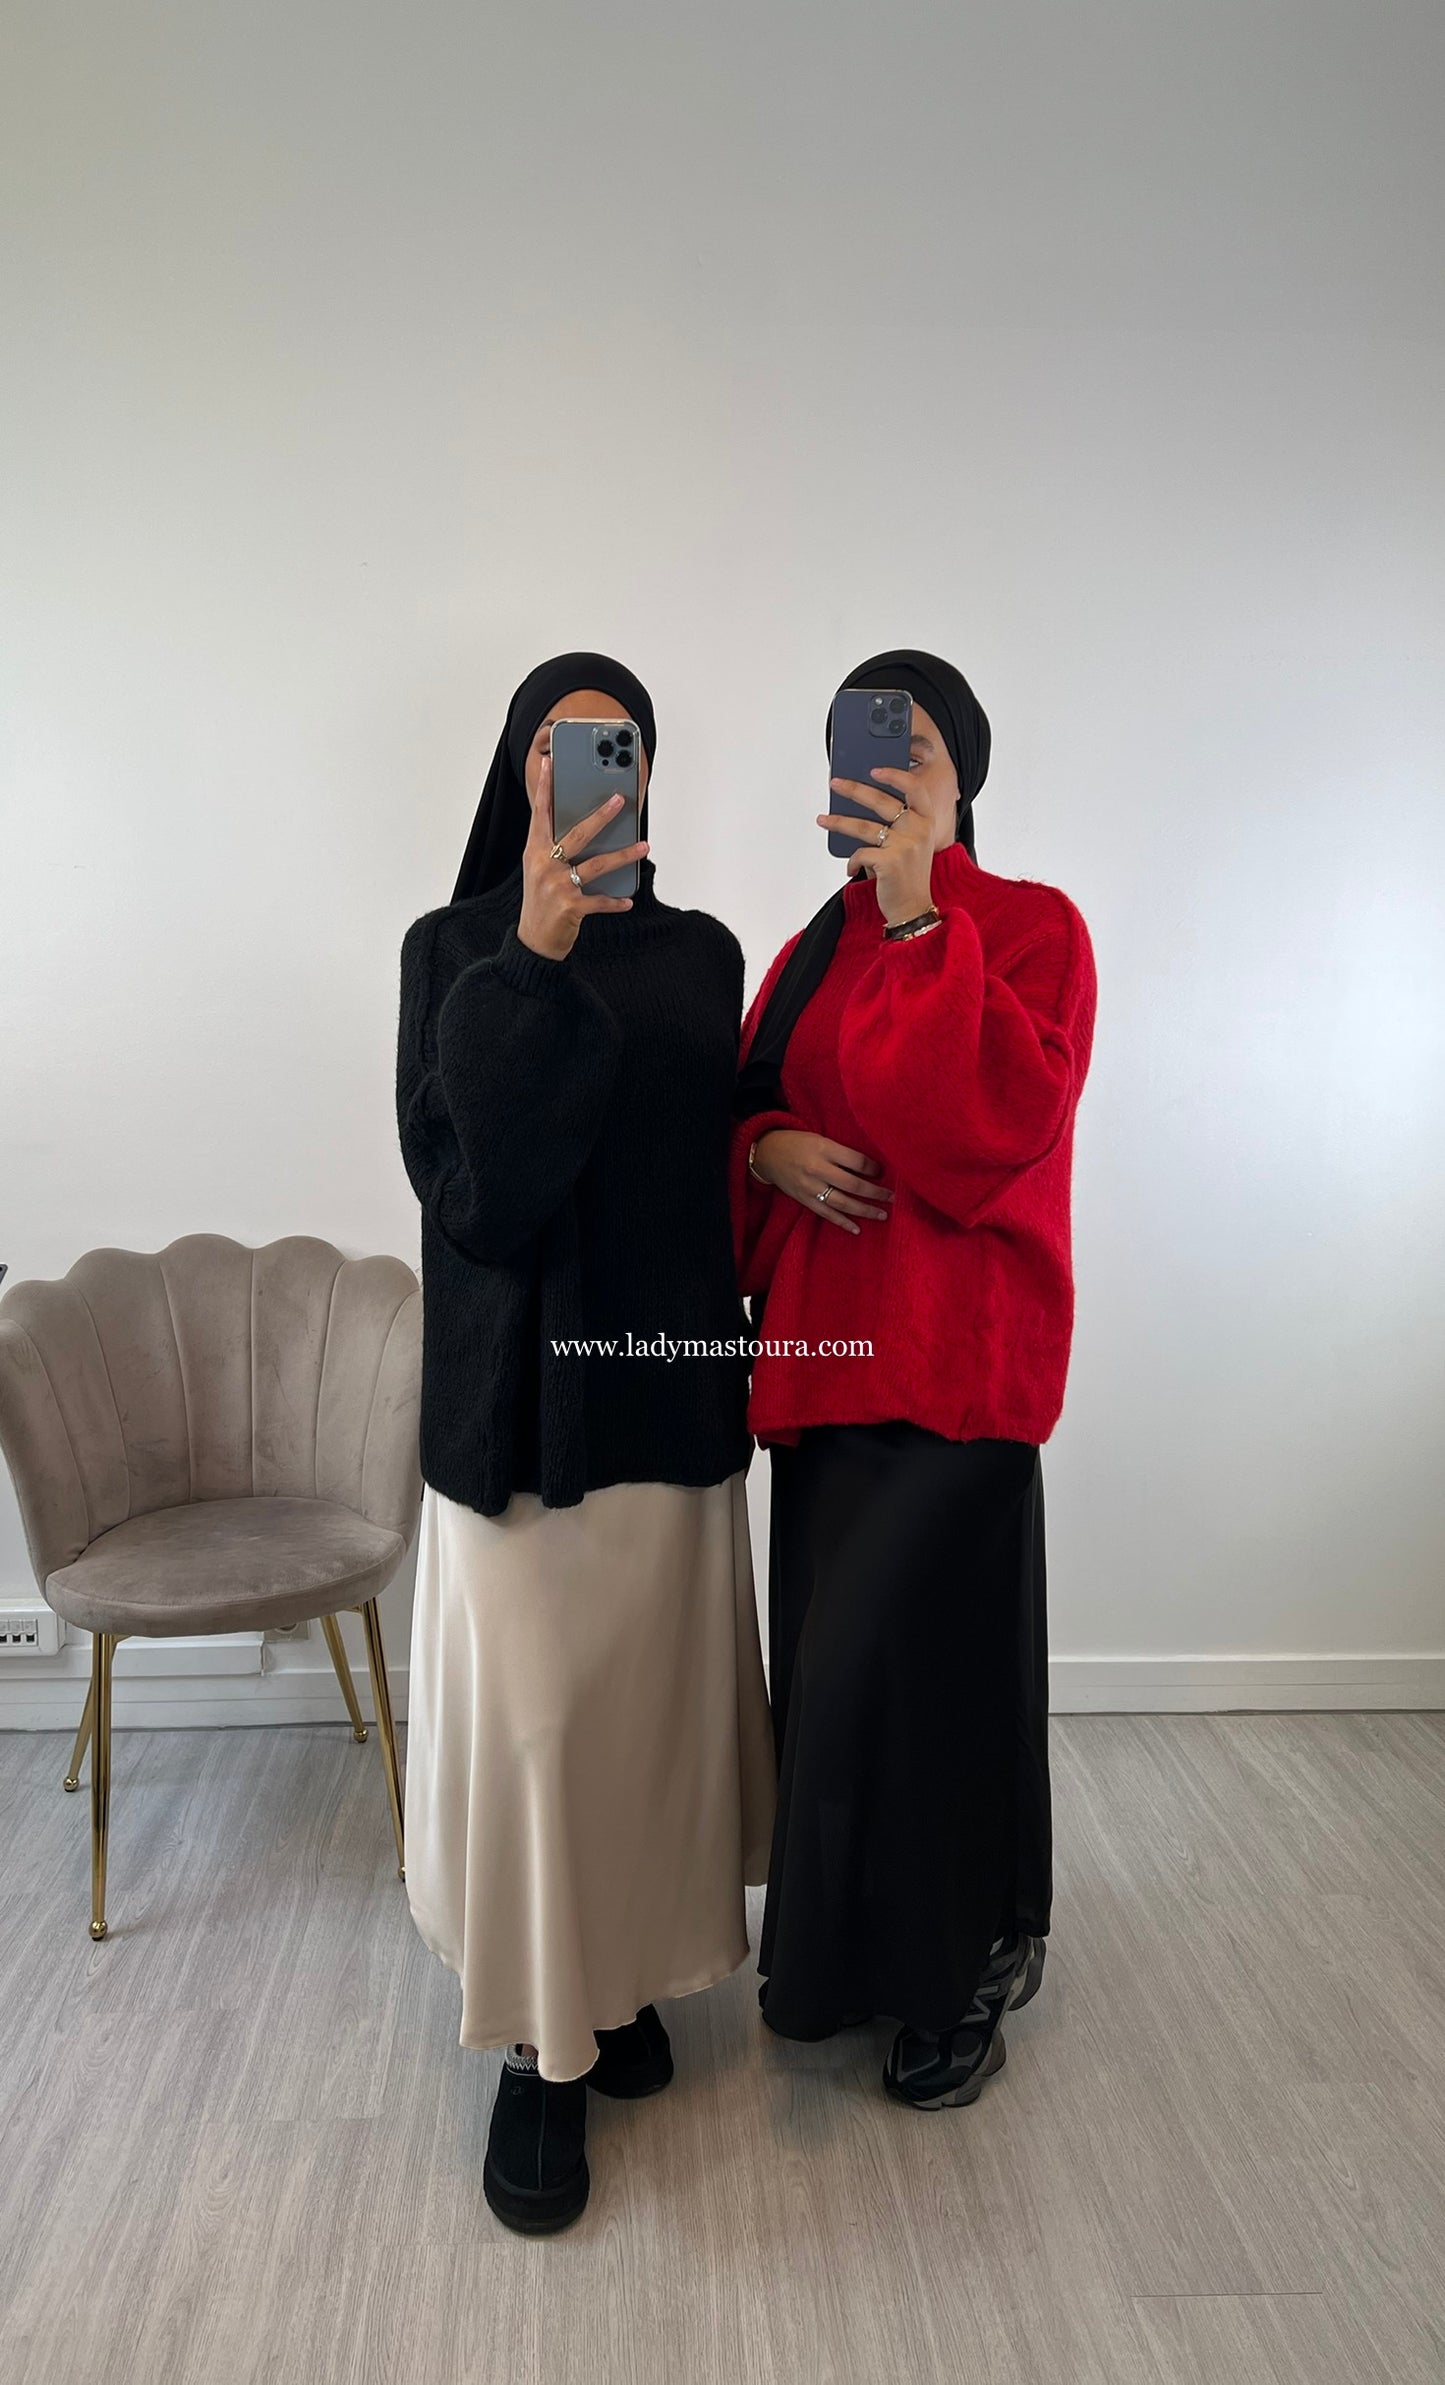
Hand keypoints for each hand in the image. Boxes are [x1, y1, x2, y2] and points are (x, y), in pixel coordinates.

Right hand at [517, 753, 647, 961]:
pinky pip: (600, 900)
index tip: (551, 764)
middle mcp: (544, 865)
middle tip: (620, 800)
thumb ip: (554, 849)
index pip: (540, 814)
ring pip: (598, 864)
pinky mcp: (571, 907)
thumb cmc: (540, 903)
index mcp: (534, 852)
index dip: (546, 788)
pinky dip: (615, 901)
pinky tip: (628, 900)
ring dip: (625, 855)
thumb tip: (589, 830)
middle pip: (578, 834)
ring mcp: (557, 886)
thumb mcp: (539, 871)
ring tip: (644, 845)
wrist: (533, 942)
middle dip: (601, 816)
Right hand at [751, 1130, 892, 1234]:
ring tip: (882, 1214)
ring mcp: (810, 1187)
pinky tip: (857, 1229)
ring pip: (842, 1202)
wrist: (768, 1153)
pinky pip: (826, 1214)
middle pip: (853, 1184)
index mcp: (824, 1149)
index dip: (873, 1168)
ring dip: (864, 1210)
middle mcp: (817, 1169)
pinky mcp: (804, 1200)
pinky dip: (842, 1222)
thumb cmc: (799, 1143)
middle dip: (875, 1192)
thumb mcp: (821, 1139)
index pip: (856, 1161)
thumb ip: (842, 1153)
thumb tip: (870, 1168)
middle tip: (891, 1197)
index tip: (882, 1172)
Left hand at [817, 770, 934, 928]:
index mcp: (926, 821)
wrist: (913, 909)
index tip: (874, 770)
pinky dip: (852, 862)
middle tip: (835, 783)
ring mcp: (905, 845)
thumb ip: (896, 824)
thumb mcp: (911, 844)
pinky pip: (860, 853)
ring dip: (839, 822)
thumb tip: (859, 803)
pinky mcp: (889, 862)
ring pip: (863, 826)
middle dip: (854, 789)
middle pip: (882, 801)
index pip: (914, 788)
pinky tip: (851, 868)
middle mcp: (918, 830)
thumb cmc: (908, 875)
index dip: (895, 775)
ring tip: (823, 819)